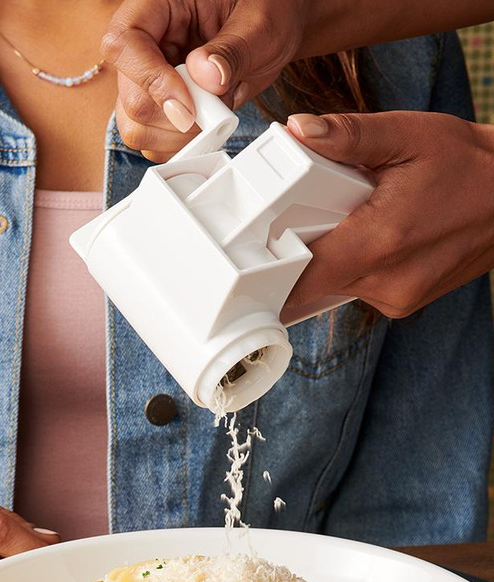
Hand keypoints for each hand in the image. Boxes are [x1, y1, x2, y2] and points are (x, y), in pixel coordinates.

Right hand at [101, 0, 308, 160]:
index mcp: (158, 7)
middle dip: (175, 117)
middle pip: (130, 96)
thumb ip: (234, 49)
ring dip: (178, 136)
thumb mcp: (260, 22)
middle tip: (216, 111)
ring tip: (216, 115)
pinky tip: (208, 126)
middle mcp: (146, 45)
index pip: (124, 43)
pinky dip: (182, 145)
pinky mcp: (158, 109)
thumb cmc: (266, 11)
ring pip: (135, 126)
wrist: (274, 31)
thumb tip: (205, 77)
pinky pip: (153, 141)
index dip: (150, 79)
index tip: (188, 104)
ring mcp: (148, 80)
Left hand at [284, 110, 493, 317]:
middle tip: (305, 218)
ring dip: (326, 260)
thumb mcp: (410, 135)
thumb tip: (298, 131)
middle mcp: (386, 283)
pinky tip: (367, 237)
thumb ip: (348, 135)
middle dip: (297, 254)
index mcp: (380, 243)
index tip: (258, 245)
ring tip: (347, 222)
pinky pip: (355, 289)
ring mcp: (396, 300)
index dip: (271, 263)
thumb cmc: (469, 164)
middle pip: (310, 282)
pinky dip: (350, 266)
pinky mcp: (402, 304)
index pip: (300, 276)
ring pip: (331, 287)